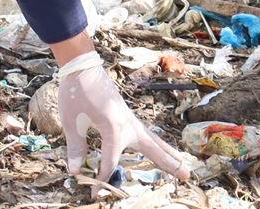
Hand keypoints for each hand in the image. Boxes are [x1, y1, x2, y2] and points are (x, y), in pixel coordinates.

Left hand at [57, 52, 189, 181]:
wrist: (82, 67)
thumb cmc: (76, 93)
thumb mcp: (71, 122)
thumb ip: (76, 148)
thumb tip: (75, 171)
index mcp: (114, 128)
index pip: (111, 162)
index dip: (102, 179)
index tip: (93, 192)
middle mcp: (128, 125)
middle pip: (152, 149)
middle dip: (169, 164)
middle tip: (187, 177)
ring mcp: (130, 120)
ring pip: (154, 141)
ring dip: (169, 154)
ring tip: (184, 167)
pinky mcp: (128, 116)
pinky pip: (147, 134)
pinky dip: (158, 144)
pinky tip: (161, 150)